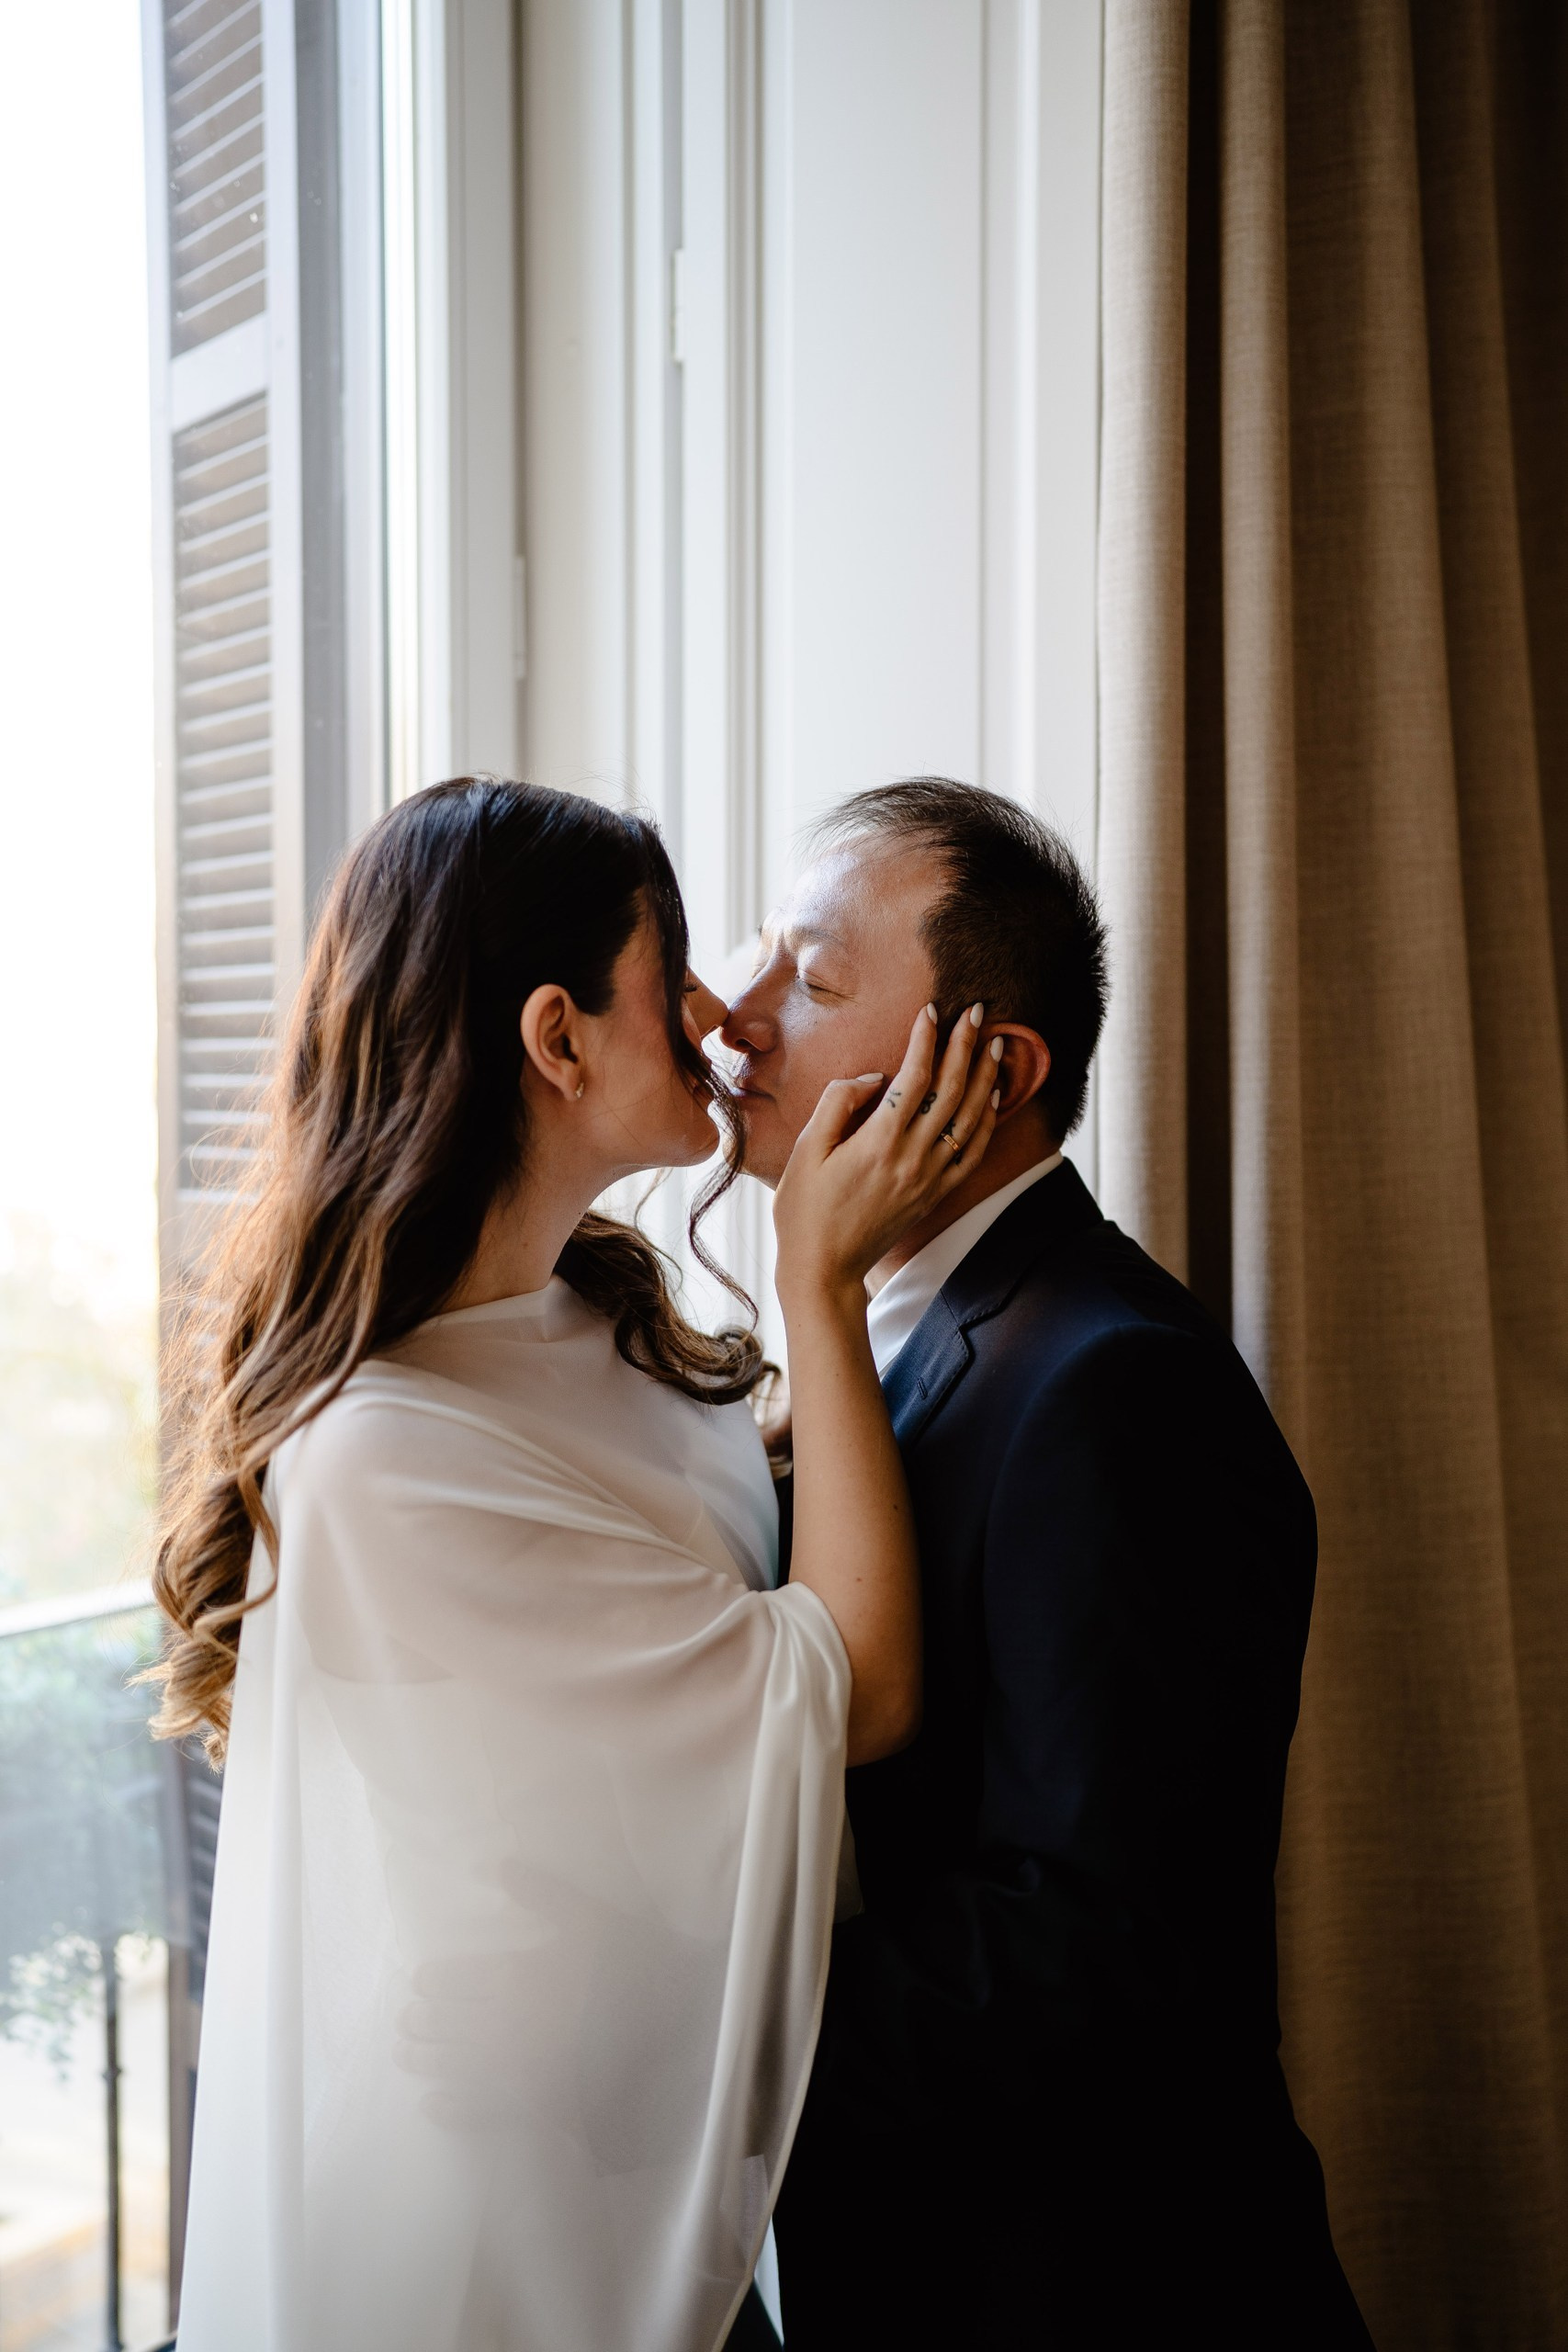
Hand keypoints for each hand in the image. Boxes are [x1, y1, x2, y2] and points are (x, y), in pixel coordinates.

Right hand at [772, 1003, 1000, 1311]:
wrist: (824, 1269)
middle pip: (951, 1090)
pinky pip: (973, 1153)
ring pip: (970, 1118)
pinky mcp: (936, 1194)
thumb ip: (838, 1104)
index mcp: (879, 1141)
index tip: (933, 1009)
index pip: (914, 1077)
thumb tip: (874, 1078)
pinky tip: (991, 1097)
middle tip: (978, 1010)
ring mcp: (930, 1177)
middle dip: (965, 1045)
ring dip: (985, 1077)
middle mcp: (913, 1157)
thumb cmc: (804, 1210)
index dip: (926, 1039)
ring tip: (994, 1044)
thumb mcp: (805, 1150)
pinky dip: (987, 1122)